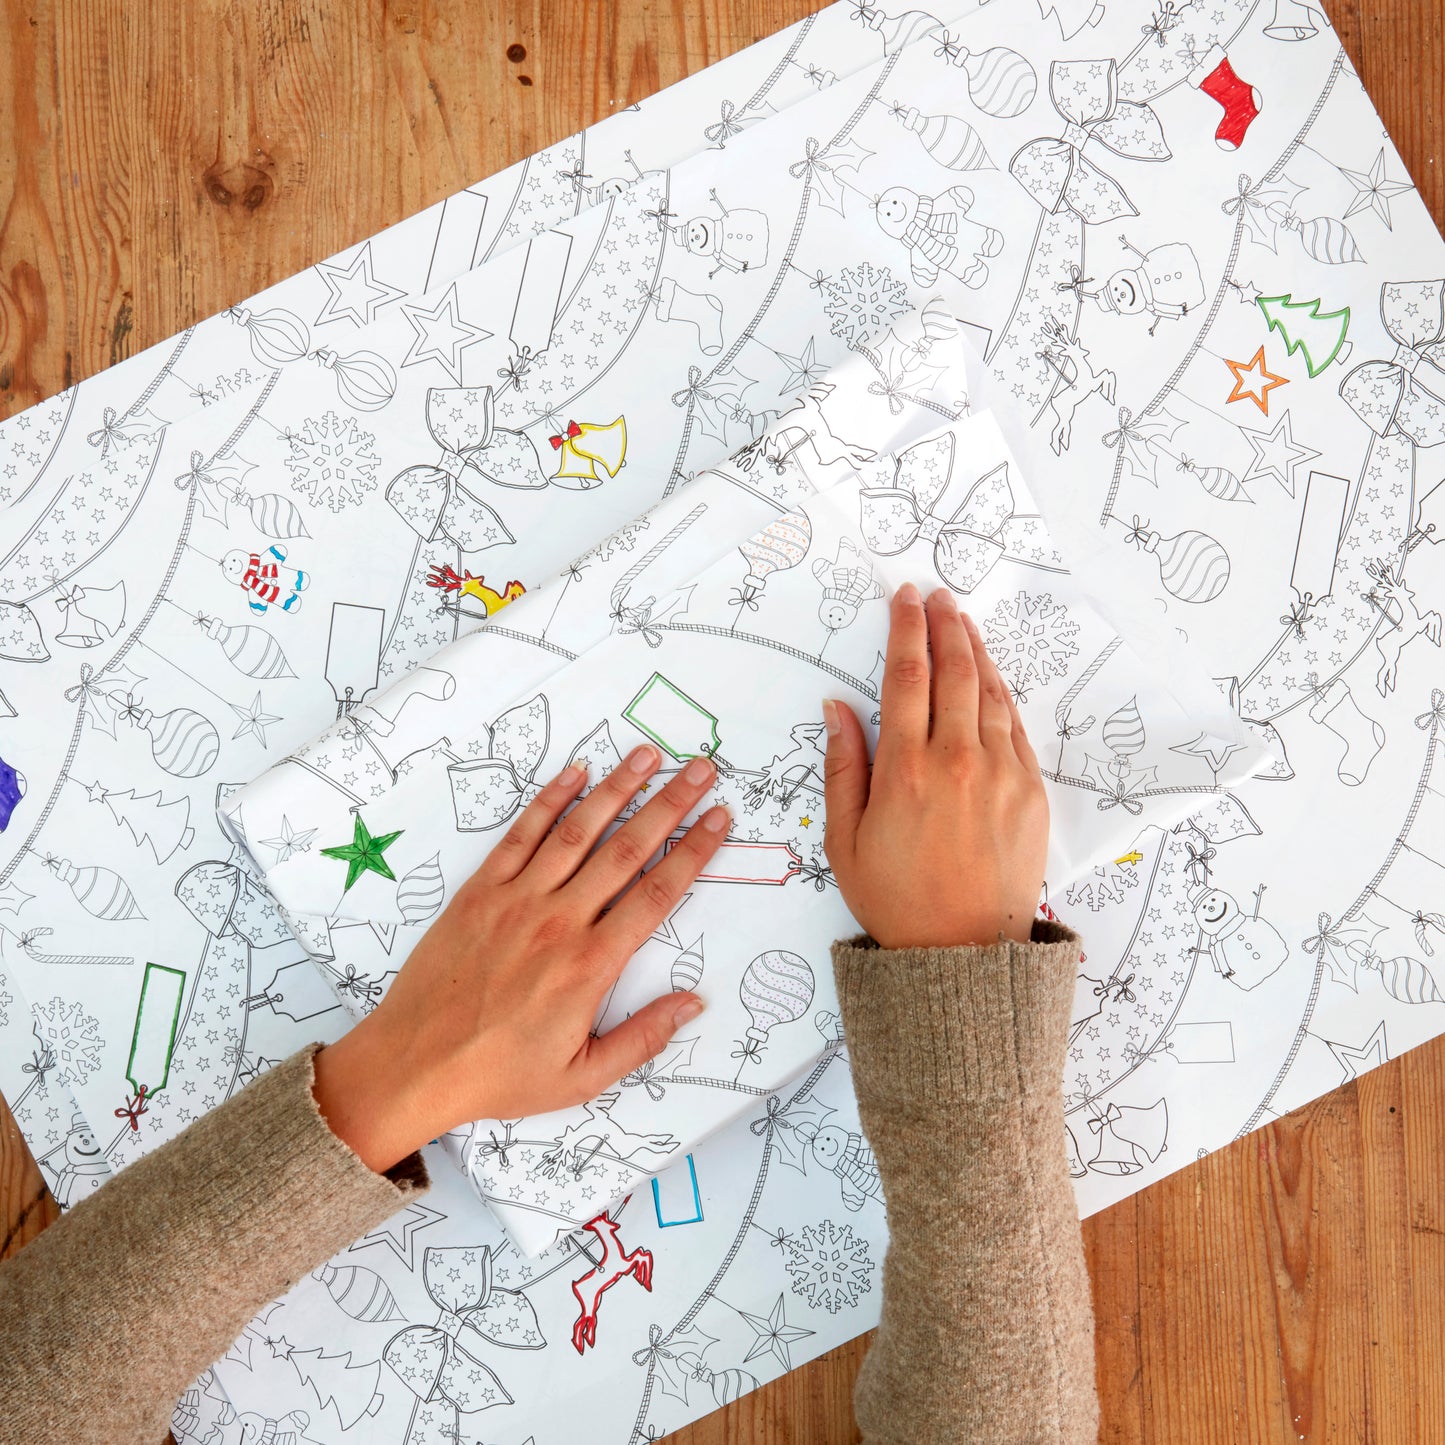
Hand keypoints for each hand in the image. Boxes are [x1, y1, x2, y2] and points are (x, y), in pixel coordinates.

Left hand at [312, 748, 728, 1172]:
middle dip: (670, 805)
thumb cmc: (498, 1075)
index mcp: (590, 965)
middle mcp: (559, 921)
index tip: (718, 820)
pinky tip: (576, 773)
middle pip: (627, 850)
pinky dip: (550, 800)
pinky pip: (521, 835)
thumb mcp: (582, 1078)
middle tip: (700, 770)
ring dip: (617, 789)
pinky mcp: (480, 891)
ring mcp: (517, 900)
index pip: (656, 895)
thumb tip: (693, 1003)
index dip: (693, 853)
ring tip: (648, 755)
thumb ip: (642, 1039)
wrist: (415, 1064)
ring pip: (578, 832)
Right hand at [822, 583, 1047, 949]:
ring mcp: (1001, 774)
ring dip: (975, 650)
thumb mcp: (844, 840)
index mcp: (905, 771)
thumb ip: (842, 767)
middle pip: (953, 671)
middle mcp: (957, 762)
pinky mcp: (1031, 791)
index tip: (904, 599)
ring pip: (989, 691)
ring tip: (962, 621)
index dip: (906, 629)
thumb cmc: (895, 899)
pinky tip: (989, 676)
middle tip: (936, 596)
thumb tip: (837, 707)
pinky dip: (1000, 692)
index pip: (906, 677)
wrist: (963, 954)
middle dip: (943, 625)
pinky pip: (1015, 726)